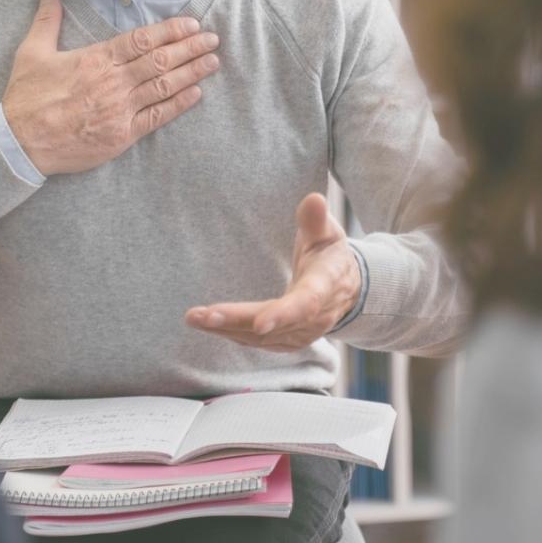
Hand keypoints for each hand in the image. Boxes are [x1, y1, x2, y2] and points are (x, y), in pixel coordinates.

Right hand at [2, 0, 220, 175]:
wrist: (20, 142)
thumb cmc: (26, 97)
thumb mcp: (31, 51)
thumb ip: (47, 19)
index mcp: (96, 59)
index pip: (142, 40)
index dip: (170, 30)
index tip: (191, 23)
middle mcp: (113, 82)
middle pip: (160, 60)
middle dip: (190, 48)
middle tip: (212, 39)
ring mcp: (120, 110)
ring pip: (164, 86)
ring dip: (192, 72)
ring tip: (212, 61)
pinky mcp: (122, 136)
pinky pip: (157, 117)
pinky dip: (178, 104)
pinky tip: (196, 93)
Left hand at [185, 193, 360, 350]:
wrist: (347, 289)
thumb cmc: (331, 255)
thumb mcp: (328, 233)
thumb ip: (316, 219)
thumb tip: (314, 198)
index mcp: (325, 286)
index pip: (306, 303)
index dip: (284, 314)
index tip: (260, 323)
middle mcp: (315, 317)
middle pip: (274, 325)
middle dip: (237, 321)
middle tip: (203, 316)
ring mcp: (302, 334)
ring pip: (261, 339)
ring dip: (226, 329)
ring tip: (194, 318)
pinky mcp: (288, 341)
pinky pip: (257, 343)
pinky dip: (232, 334)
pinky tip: (209, 325)